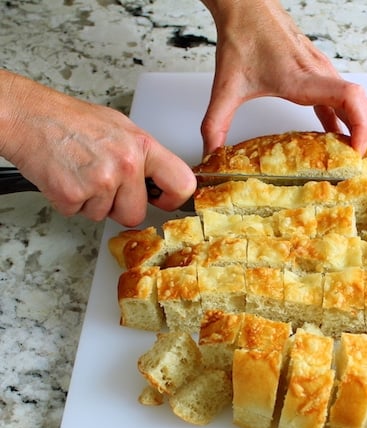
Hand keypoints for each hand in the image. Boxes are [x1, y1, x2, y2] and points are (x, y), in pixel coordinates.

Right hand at [0, 71, 195, 225]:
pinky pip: (80, 214)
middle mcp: (126, 164)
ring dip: (92, 202)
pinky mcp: (73, 195)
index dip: (172, 199)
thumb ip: (144, 156)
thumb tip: (161, 179)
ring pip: (106, 216)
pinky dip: (71, 202)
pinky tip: (67, 178)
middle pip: (136, 214)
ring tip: (81, 173)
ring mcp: (100, 181)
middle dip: (119, 206)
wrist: (28, 116)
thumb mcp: (121, 128)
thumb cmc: (71, 121)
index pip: (182, 183)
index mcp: (142, 146)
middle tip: (103, 183)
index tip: (161, 200)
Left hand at [200, 0, 366, 155]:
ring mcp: (324, 75)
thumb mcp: (225, 86)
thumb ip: (214, 124)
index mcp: (303, 79)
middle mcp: (321, 76)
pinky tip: (350, 142)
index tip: (356, 151)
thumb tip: (209, 158)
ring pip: (361, 103)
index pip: (349, 97)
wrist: (246, 7)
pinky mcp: (320, 77)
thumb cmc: (243, 38)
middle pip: (365, 105)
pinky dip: (354, 122)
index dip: (360, 125)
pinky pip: (345, 102)